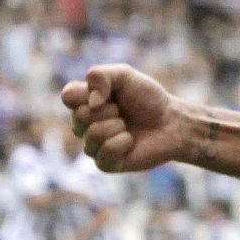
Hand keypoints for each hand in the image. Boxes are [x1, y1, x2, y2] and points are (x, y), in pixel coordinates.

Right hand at [61, 64, 188, 172]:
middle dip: (108, 110)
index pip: (67, 96)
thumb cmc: (148, 98)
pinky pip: (104, 153)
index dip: (85, 93)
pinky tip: (130, 141)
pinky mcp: (105, 164)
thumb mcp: (125, 75)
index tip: (106, 94)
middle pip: (79, 116)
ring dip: (116, 126)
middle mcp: (86, 124)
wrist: (171, 122)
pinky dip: (122, 143)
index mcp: (87, 102)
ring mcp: (94, 145)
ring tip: (127, 126)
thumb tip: (91, 102)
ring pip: (91, 135)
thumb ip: (101, 75)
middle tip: (122, 111)